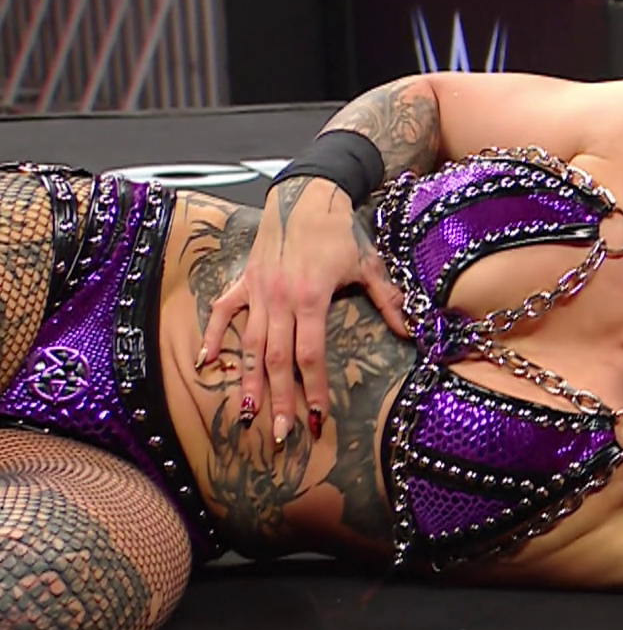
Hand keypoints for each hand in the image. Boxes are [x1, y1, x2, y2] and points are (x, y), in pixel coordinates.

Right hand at [197, 178, 409, 444]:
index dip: (313, 388)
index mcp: (311, 297)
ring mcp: (257, 290)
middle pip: (275, 359)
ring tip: (245, 413)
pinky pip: (223, 312)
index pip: (310, 354)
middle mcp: (279, 298)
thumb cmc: (340, 232)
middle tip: (279, 434)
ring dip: (246, 380)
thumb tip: (411, 332)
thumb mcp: (369, 265)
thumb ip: (389, 301)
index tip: (317, 418)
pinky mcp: (244, 281)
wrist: (306, 195)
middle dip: (278, 399)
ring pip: (247, 344)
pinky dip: (212, 336)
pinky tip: (205, 364)